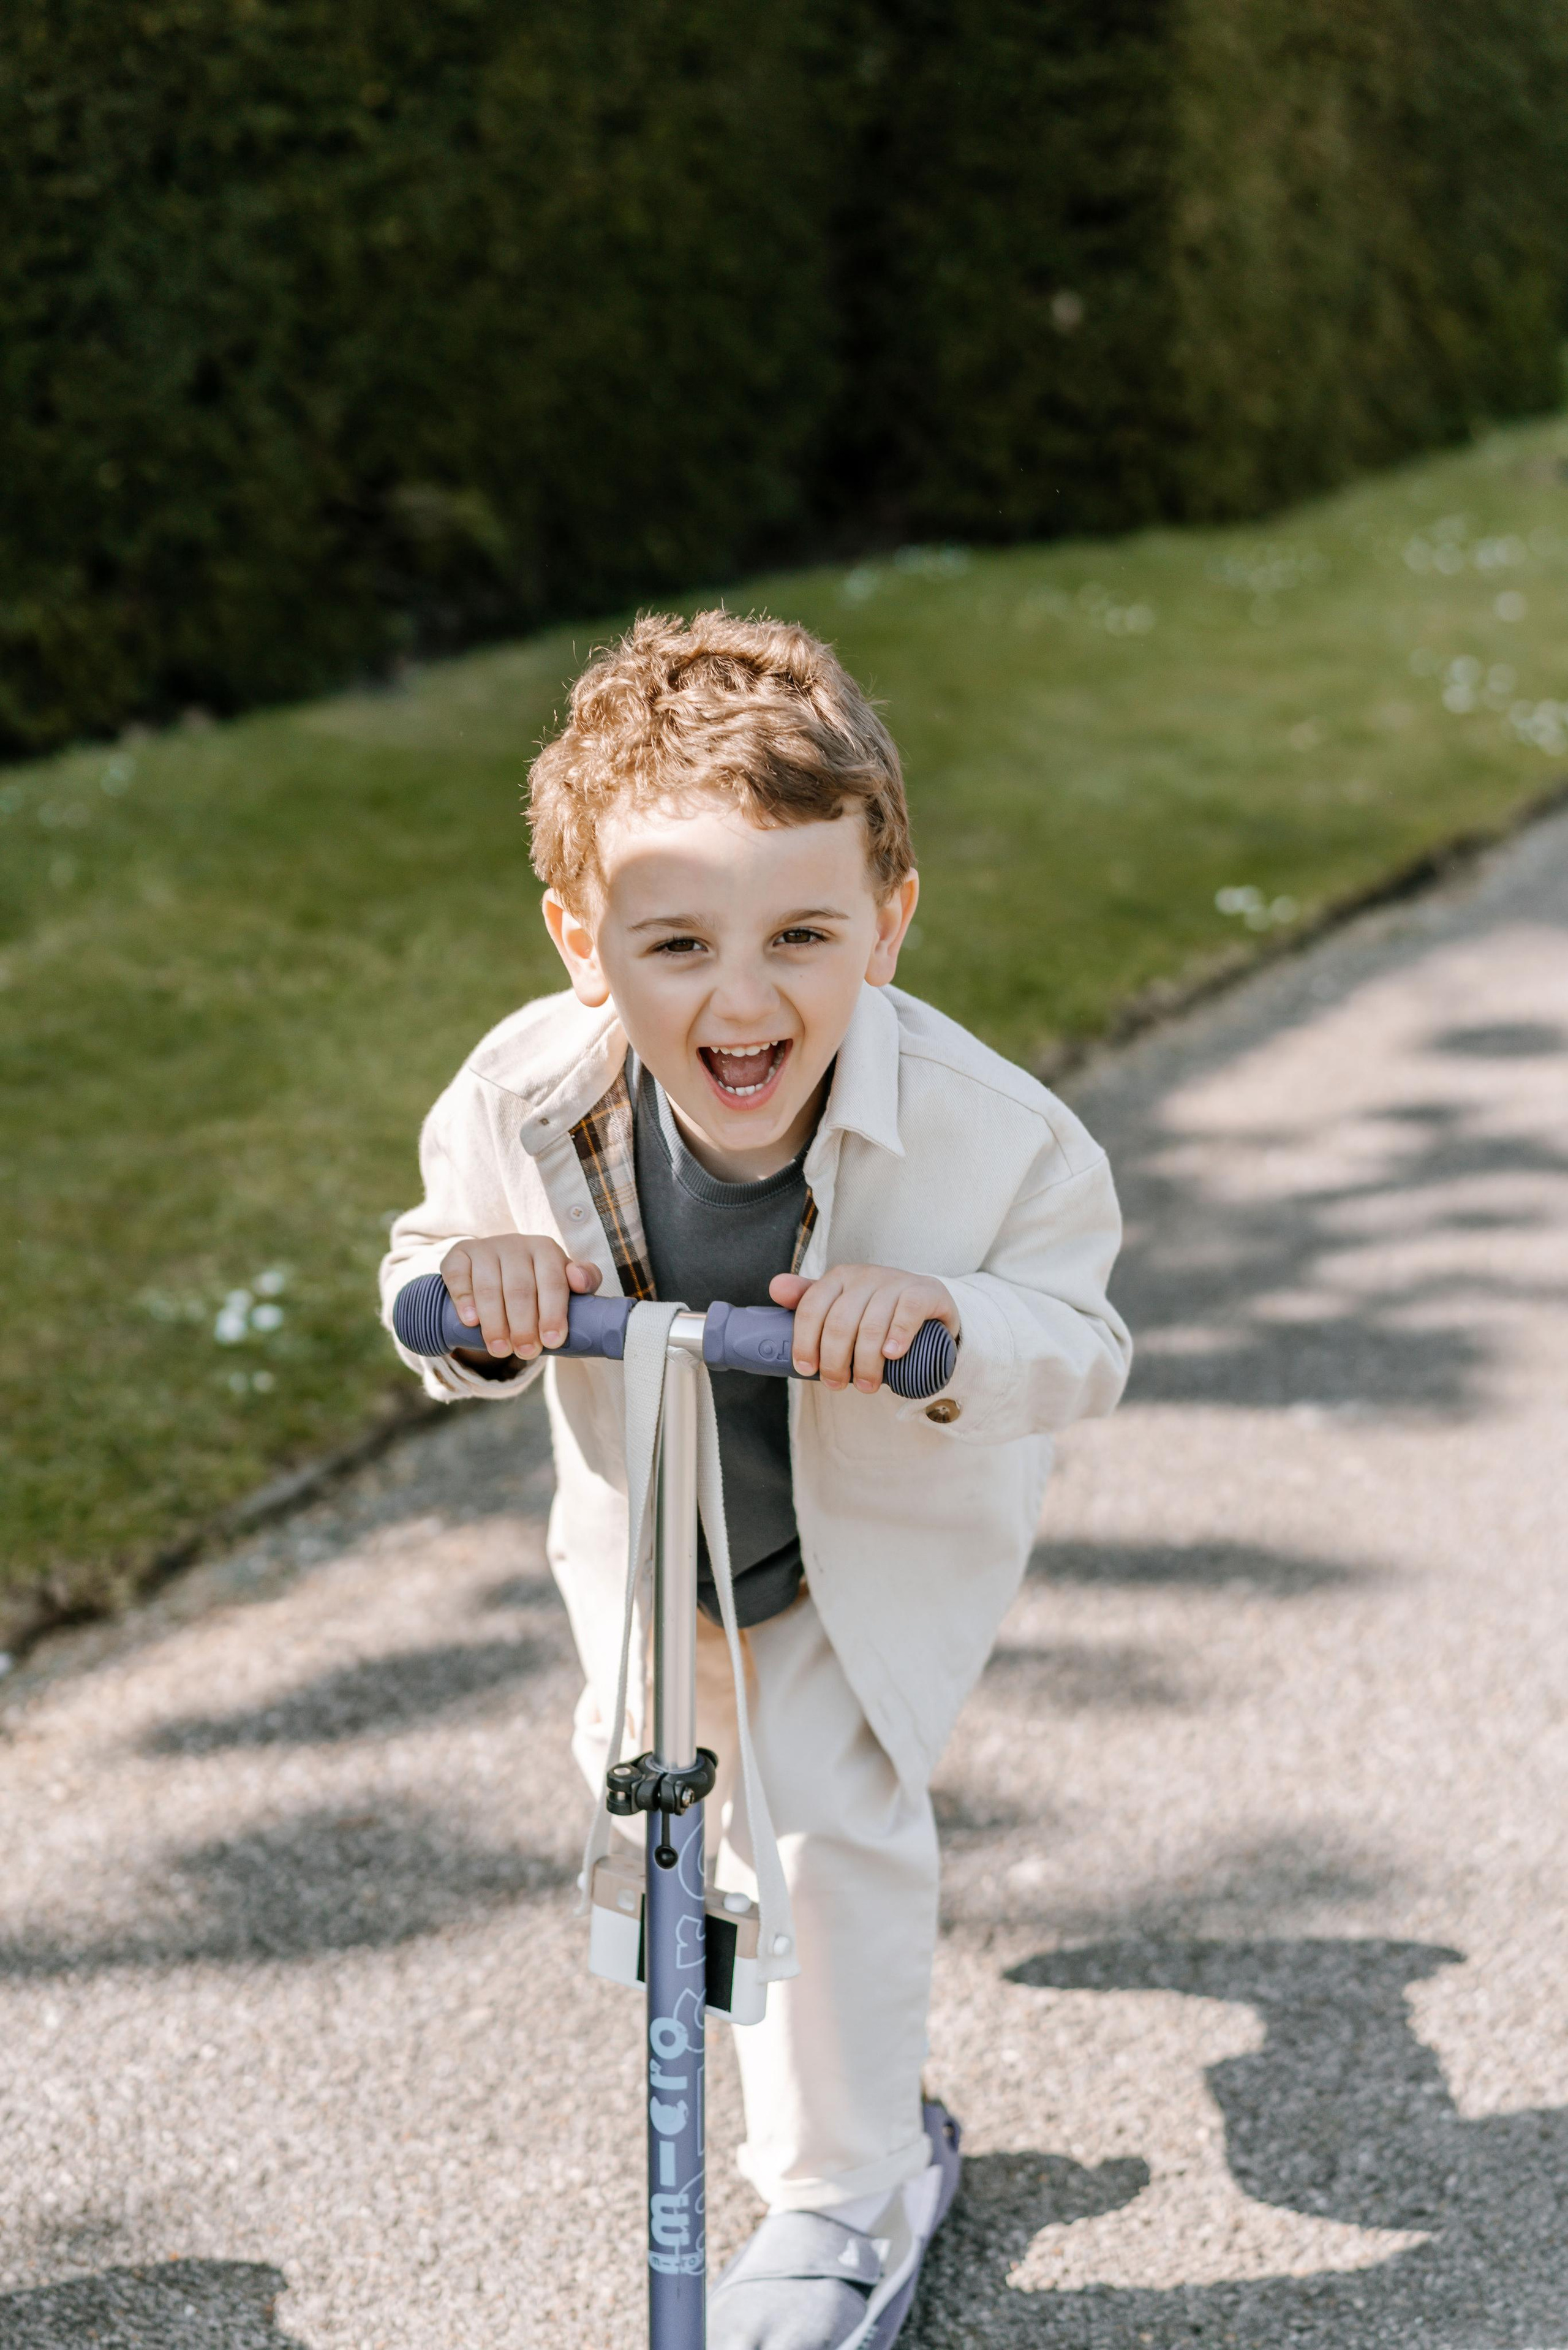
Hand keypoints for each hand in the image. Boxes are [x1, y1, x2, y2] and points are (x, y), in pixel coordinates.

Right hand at [441, 1234, 601, 1359]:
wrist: (498, 1268)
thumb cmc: (538, 1282)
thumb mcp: (565, 1282)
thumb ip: (586, 1280)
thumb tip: (580, 1281)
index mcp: (546, 1249)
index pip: (552, 1281)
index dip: (553, 1313)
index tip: (552, 1342)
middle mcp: (515, 1244)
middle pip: (519, 1288)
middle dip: (523, 1325)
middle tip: (526, 1352)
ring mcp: (485, 1248)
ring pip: (488, 1287)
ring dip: (494, 1322)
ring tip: (500, 1349)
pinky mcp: (459, 1254)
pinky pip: (458, 1276)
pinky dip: (464, 1300)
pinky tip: (471, 1322)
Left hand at [768, 1265, 958, 1392]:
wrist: (928, 1302)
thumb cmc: (875, 1311)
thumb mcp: (841, 1305)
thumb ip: (808, 1301)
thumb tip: (775, 1288)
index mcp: (838, 1278)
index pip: (812, 1307)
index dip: (804, 1341)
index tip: (806, 1369)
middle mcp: (865, 1276)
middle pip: (839, 1322)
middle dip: (834, 1360)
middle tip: (837, 1385)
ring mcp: (895, 1282)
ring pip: (871, 1324)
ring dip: (865, 1362)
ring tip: (865, 1385)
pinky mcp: (924, 1292)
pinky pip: (907, 1312)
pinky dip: (898, 1336)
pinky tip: (892, 1355)